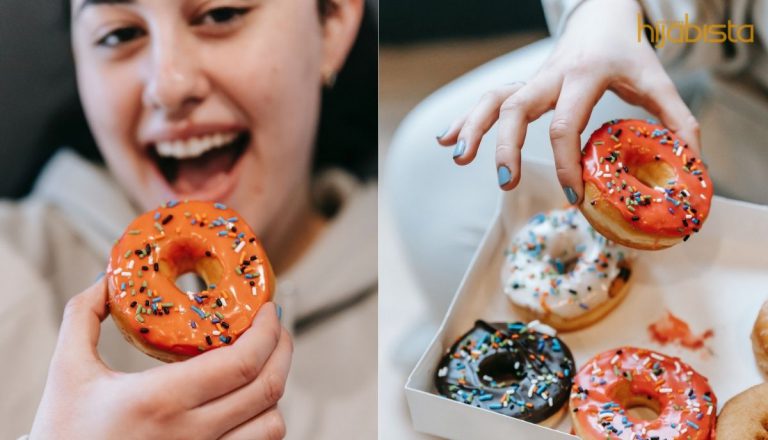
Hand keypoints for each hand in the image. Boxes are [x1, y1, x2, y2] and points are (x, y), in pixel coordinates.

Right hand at [29, 279, 291, 439]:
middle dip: (283, 349)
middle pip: (267, 389)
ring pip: (271, 425)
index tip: (269, 309)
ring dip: (274, 390)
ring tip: (263, 364)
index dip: (268, 332)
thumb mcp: (65, 371)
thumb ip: (84, 316)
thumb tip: (108, 277)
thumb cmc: (62, 434)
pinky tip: (248, 400)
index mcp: (158, 400)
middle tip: (276, 327)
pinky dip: (262, 421)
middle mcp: (188, 435)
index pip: (241, 363)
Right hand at [436, 0, 700, 203]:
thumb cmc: (627, 52)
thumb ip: (677, 119)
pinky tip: (447, 142)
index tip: (573, 195)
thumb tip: (691, 164)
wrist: (602, 17)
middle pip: (515, 107)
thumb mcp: (656, 80)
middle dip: (504, 146)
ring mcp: (532, 80)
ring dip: (472, 128)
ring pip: (493, 100)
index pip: (565, 123)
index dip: (565, 162)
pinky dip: (465, 121)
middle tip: (505, 182)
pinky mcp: (523, 86)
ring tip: (457, 157)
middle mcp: (550, 76)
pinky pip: (488, 101)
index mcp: (583, 76)